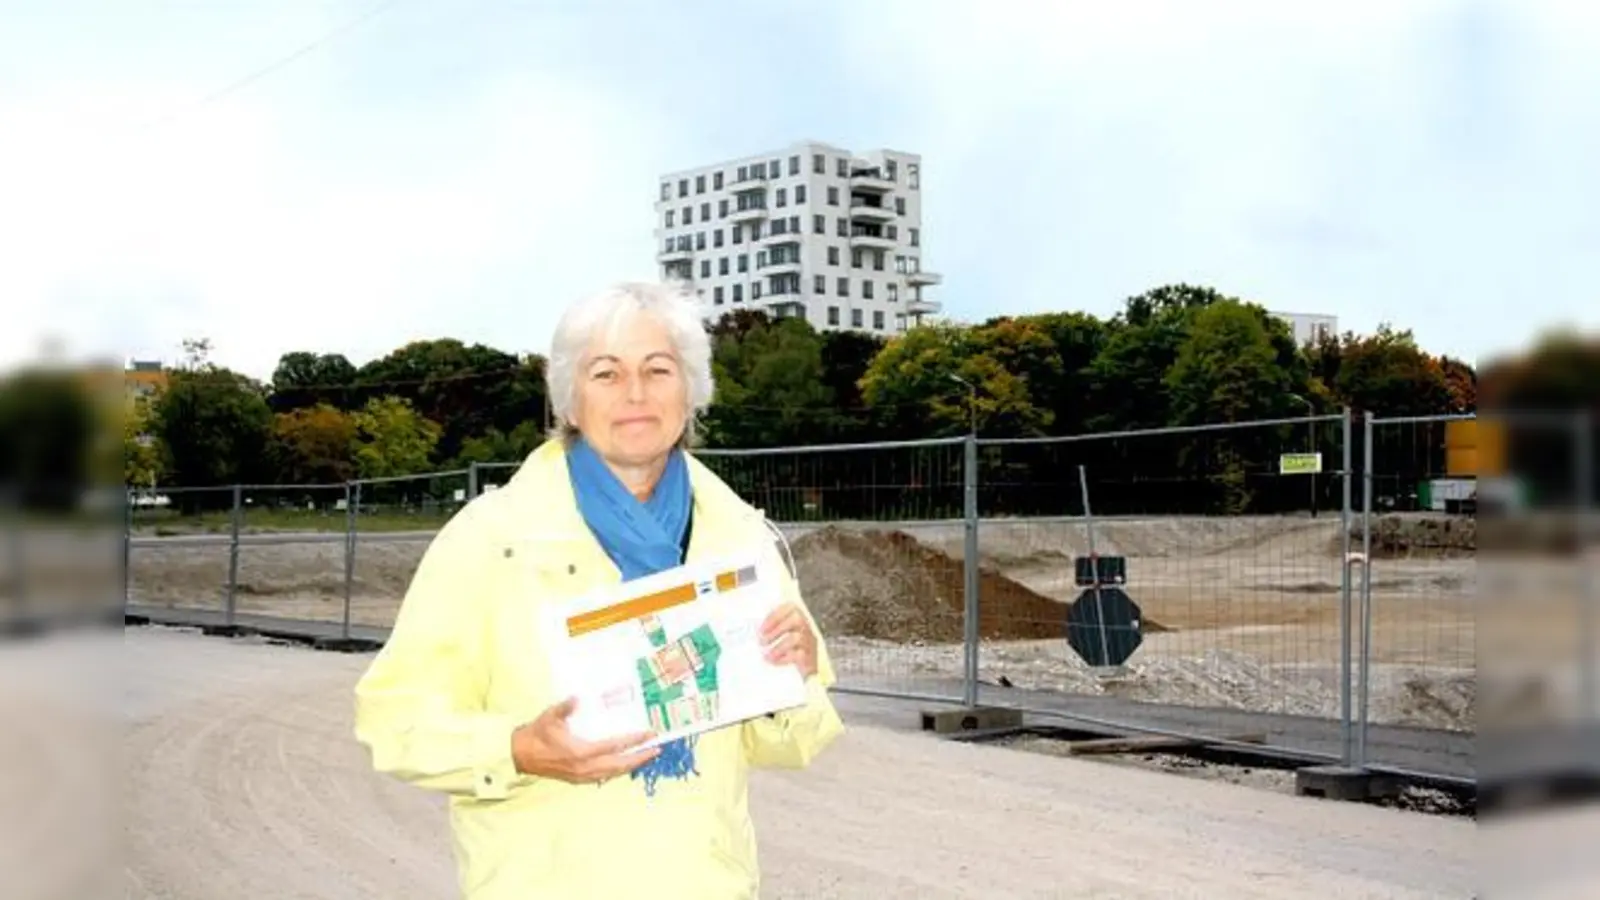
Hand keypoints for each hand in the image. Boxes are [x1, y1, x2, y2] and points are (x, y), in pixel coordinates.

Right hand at [511, 696, 658, 784]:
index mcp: (581, 752)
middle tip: (656, 749)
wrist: (520, 755)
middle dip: (639, 757)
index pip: (614, 745)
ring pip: (613, 773)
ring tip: (645, 757)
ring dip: (630, 765)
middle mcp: (585, 767)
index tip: (648, 734)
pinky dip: (617, 771)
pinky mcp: (578, 780)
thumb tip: (576, 698)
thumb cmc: (536, 734)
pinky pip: (604, 776)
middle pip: (619, 764)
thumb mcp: (550, 717)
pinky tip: (624, 766)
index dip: (633, 740)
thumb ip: (565, 708)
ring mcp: (582, 776)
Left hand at [760, 602, 818, 679]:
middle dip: (777, 628)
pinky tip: (774, 662)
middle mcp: (807, 630)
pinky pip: (799, 655)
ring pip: (797, 637)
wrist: (807, 678)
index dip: (775, 615)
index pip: (792, 608)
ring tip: (767, 655)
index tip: (761, 628)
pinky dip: (784, 658)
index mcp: (799, 622)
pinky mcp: (810, 659)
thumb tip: (753, 631)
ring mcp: (810, 644)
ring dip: (779, 646)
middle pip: (797, 619)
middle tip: (762, 641)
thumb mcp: (782, 640)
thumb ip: (772, 632)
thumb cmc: (789, 656)